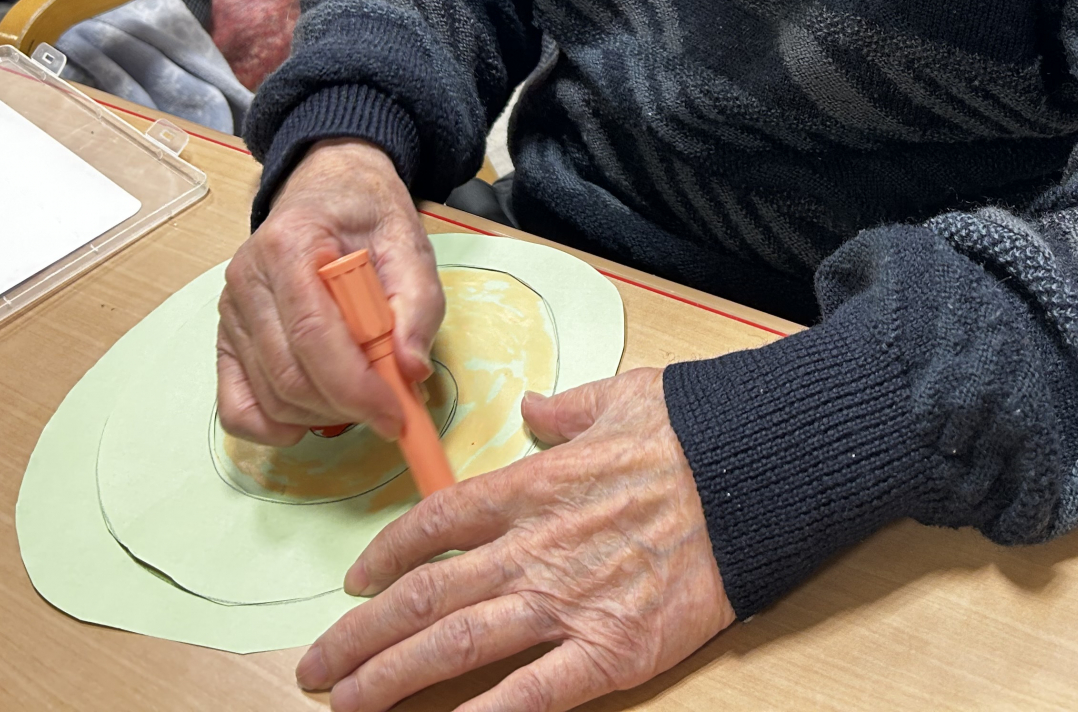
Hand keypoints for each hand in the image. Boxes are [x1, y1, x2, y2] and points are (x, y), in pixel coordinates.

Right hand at [216, 138, 443, 444]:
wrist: (326, 191)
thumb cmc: (366, 216)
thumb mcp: (409, 244)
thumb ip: (417, 304)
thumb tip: (410, 371)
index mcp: (289, 245)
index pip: (313, 332)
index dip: (355, 385)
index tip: (394, 413)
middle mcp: (247, 278)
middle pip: (288, 372)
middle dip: (344, 406)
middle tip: (389, 410)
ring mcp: (230, 312)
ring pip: (268, 394)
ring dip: (320, 414)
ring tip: (361, 399)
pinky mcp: (226, 338)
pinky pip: (235, 405)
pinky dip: (272, 426)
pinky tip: (310, 415)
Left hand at [295, 367, 734, 711]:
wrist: (761, 474)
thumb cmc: (698, 432)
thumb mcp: (623, 396)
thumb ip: (566, 410)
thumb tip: (532, 410)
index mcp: (537, 484)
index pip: (437, 522)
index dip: (386, 554)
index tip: (353, 580)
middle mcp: (537, 545)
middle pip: (426, 594)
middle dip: (361, 634)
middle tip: (317, 665)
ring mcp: (570, 600)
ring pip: (457, 643)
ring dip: (392, 676)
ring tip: (346, 702)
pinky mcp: (612, 649)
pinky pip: (534, 693)